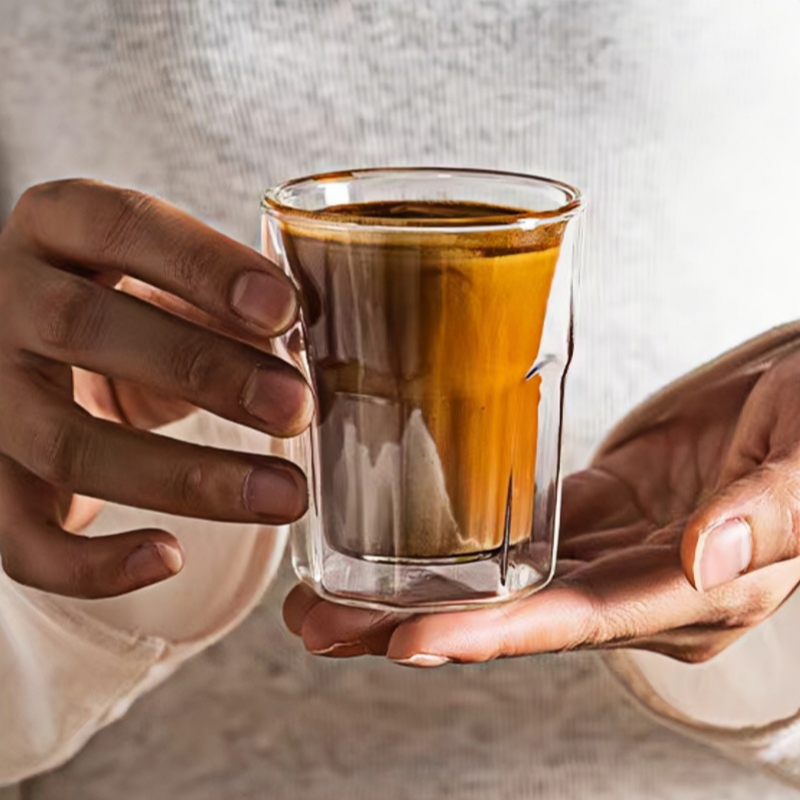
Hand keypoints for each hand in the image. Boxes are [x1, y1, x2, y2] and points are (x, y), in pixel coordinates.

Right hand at [0, 180, 313, 597]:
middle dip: (204, 371)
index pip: (122, 226)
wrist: (50, 360)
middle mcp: (3, 300)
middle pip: (85, 328)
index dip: (203, 266)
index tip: (284, 310)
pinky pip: (19, 536)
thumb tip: (305, 349)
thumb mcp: (174, 284)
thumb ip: (229, 304)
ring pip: (66, 443)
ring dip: (185, 478)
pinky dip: (93, 563)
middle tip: (295, 408)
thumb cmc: (136, 312)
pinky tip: (170, 559)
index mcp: (58, 227)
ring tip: (283, 495)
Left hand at [284, 326, 799, 664]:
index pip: (575, 622)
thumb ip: (764, 514)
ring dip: (417, 593)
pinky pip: (516, 531)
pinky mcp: (596, 504)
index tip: (405, 640)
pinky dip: (456, 544)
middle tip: (319, 627)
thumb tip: (704, 558)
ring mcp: (612, 546)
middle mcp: (641, 584)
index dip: (491, 635)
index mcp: (693, 592)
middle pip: (517, 618)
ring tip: (326, 597)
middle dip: (416, 628)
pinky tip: (399, 544)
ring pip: (502, 582)